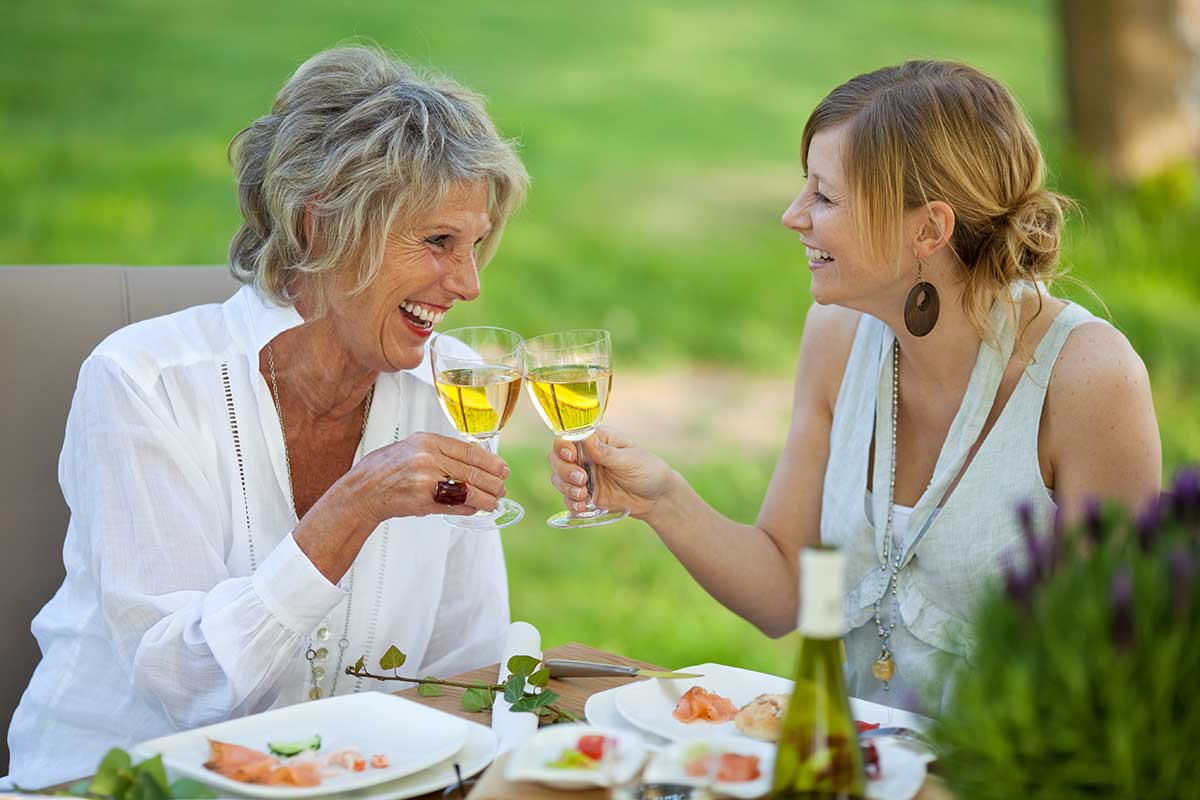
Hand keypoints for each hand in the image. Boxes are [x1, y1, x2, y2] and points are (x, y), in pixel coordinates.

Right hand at [340, 432, 509, 523]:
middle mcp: (427, 457)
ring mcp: (425, 479)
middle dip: (492, 482)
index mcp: (426, 441)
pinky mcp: (422, 500)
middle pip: (471, 471)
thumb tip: (472, 464)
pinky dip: (467, 508)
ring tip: (494, 502)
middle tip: (502, 489)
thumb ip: (439, 453)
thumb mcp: (412, 449)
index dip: (490, 461)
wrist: (361, 491)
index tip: (502, 469)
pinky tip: (475, 509)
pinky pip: (453, 505)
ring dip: (484, 498)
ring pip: (467, 489)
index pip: (469, 450)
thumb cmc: (385, 470)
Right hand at [548, 426, 675, 519]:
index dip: (563, 447)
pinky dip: (571, 503)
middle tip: (582, 480)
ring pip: (559, 479)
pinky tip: (582, 507)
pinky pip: (569, 499)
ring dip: (566, 488)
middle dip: (564, 471)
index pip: (568, 438)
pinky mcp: (587, 495)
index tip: (572, 457)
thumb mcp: (629, 460)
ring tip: (584, 495)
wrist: (657, 498)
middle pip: (557, 459)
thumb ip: (607, 452)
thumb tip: (588, 439)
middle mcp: (586, 456)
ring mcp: (585, 476)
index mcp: (596, 440)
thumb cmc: (648, 470)